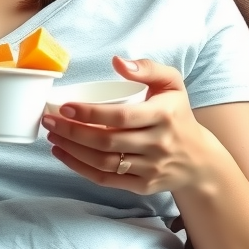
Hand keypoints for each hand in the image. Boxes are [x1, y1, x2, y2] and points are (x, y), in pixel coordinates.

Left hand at [41, 56, 215, 196]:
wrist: (199, 159)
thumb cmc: (178, 114)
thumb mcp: (172, 84)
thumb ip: (148, 68)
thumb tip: (117, 62)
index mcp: (164, 116)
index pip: (121, 117)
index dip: (90, 114)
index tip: (66, 107)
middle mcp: (158, 144)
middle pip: (107, 141)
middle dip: (72, 132)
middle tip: (49, 121)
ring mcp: (150, 168)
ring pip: (103, 162)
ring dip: (72, 150)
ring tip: (53, 136)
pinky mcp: (142, 186)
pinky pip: (105, 179)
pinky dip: (80, 168)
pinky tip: (63, 154)